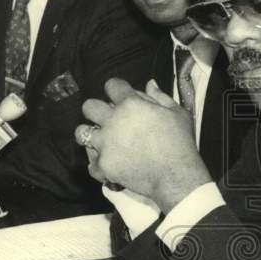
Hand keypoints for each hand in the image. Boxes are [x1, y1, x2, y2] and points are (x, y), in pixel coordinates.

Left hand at [76, 78, 210, 212]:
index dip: (116, 89)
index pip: (112, 85)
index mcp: (130, 104)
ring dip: (90, 135)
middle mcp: (112, 121)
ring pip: (81, 133)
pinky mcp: (103, 165)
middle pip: (89, 106)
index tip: (121, 96)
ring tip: (102, 141)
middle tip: (108, 119)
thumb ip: (160, 96)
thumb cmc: (180, 143)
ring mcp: (105, 144)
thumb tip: (149, 83)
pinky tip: (110, 164)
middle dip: (96, 110)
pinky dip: (99, 164)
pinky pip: (91, 163)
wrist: (175, 176)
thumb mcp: (177, 113)